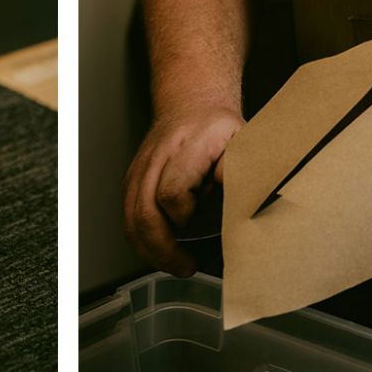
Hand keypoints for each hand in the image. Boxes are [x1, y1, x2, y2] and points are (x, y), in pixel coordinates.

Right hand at [123, 106, 243, 276]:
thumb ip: (240, 175)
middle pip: (144, 211)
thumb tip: (239, 206)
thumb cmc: (220, 130)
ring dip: (151, 250)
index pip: (172, 192)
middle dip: (164, 248)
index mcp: (188, 146)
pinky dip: (142, 241)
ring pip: (131, 219)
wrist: (191, 105)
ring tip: (175, 265)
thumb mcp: (243, 145)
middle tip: (186, 265)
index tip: (202, 228)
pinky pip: (128, 217)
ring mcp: (140, 169)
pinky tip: (160, 252)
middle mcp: (158, 157)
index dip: (184, 218)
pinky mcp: (132, 181)